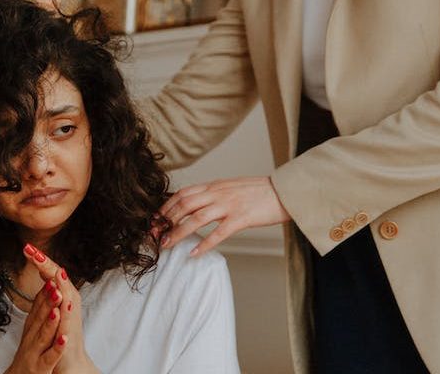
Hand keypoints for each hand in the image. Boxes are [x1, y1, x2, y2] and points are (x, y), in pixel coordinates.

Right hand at [5, 263, 66, 373]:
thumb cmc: (31, 352)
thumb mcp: (33, 329)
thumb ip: (41, 308)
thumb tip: (50, 283)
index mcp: (32, 326)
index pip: (38, 304)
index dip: (45, 288)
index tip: (50, 272)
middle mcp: (31, 336)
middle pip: (40, 315)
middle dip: (48, 299)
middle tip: (55, 283)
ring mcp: (35, 352)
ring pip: (44, 334)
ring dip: (51, 320)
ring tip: (59, 307)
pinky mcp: (41, 367)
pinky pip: (50, 357)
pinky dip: (56, 348)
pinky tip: (64, 339)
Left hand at [24, 245, 99, 373]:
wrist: (70, 361)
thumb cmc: (60, 334)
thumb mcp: (54, 308)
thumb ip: (51, 290)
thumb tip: (46, 272)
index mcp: (63, 295)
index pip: (50, 273)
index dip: (40, 260)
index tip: (27, 247)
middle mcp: (69, 301)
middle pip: (58, 278)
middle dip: (46, 264)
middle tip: (33, 251)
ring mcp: (71, 316)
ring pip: (66, 295)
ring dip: (60, 283)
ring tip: (53, 270)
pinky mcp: (70, 331)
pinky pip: (69, 320)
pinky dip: (67, 310)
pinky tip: (64, 304)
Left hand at [158, 176, 290, 255]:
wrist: (284, 191)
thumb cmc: (259, 191)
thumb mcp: (231, 186)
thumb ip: (214, 194)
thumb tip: (196, 204)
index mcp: (215, 185)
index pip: (183, 194)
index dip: (166, 207)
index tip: (155, 219)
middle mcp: (218, 193)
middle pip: (184, 206)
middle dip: (166, 221)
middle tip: (155, 235)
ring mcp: (229, 205)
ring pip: (196, 219)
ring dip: (178, 232)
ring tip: (167, 244)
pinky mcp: (241, 218)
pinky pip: (218, 233)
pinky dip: (204, 244)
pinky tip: (194, 253)